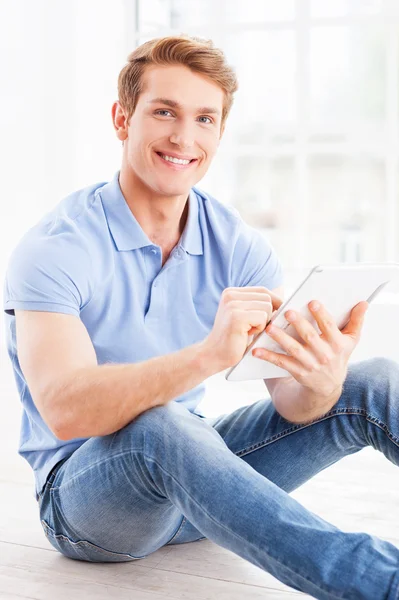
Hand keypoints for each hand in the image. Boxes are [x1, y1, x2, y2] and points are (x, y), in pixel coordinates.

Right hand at [202, 286, 283, 370]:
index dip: (274, 302)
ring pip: (267, 307)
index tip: (275, 315)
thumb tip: (285, 301)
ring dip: (263, 322)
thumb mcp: (244, 315)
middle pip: (267, 297)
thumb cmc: (233, 338)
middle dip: (267, 314)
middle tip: (254, 327)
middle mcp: (230, 295)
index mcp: (231, 292)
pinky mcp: (236, 317)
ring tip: (249, 330)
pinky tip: (246, 334)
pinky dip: (259, 329)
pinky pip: (263, 317)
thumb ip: (257, 304)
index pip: (263, 290)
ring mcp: (232, 305)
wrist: (214, 355)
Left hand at [252, 300, 368, 397]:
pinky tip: (256, 350)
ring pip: (294, 350)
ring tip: (270, 328)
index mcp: (338, 344)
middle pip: (310, 338)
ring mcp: (310, 365)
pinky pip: (281, 363)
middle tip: (287, 312)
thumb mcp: (351, 340)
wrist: (328, 385)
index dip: (321, 315)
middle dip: (299, 325)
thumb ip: (356, 320)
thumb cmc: (339, 355)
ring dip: (281, 339)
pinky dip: (268, 356)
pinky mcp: (297, 372)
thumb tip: (364, 302)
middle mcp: (324, 355)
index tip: (312, 302)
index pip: (329, 327)